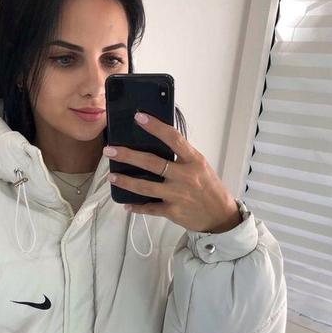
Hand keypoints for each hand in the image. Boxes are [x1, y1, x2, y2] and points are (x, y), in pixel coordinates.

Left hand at [103, 111, 242, 232]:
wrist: (221, 215)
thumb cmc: (209, 187)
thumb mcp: (200, 166)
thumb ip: (182, 157)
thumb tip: (157, 144)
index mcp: (193, 160)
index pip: (173, 138)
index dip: (155, 127)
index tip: (138, 117)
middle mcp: (185, 176)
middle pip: (152, 163)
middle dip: (128, 156)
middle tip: (110, 150)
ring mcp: (177, 194)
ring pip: (146, 187)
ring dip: (126, 182)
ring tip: (112, 177)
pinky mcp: (172, 211)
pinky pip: (150, 208)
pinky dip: (137, 207)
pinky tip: (126, 204)